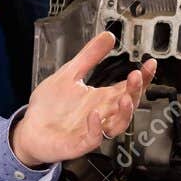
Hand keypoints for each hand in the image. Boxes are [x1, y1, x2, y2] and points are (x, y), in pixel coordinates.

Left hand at [11, 31, 156, 165]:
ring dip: (125, 113)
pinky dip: (96, 128)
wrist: (30, 129)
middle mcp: (102, 114)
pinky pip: (94, 139)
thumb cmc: (51, 106)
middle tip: (137, 76)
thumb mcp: (70, 74)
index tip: (150, 63)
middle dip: (135, 91)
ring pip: (117, 125)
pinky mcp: (78, 143)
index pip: (128, 88)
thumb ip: (90, 56)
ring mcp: (92, 130)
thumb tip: (108, 36)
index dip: (143, 77)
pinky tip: (94, 114)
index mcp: (102, 99)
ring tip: (125, 98)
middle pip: (128, 105)